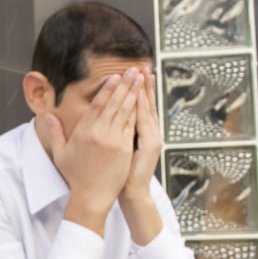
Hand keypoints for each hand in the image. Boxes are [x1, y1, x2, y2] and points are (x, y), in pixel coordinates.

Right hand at [43, 68, 142, 227]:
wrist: (90, 196)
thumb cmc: (76, 177)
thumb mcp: (60, 153)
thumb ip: (55, 133)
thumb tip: (47, 117)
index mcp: (83, 132)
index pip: (97, 105)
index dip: (107, 89)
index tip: (114, 77)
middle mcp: (98, 133)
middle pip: (114, 103)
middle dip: (124, 84)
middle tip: (132, 70)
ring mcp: (113, 140)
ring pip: (125, 111)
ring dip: (134, 93)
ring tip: (140, 79)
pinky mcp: (124, 148)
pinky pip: (132, 125)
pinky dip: (138, 111)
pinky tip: (143, 101)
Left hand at [121, 69, 162, 204]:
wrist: (131, 192)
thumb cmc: (120, 173)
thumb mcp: (119, 150)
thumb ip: (115, 133)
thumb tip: (106, 119)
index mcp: (139, 132)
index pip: (138, 105)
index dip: (137, 89)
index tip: (134, 72)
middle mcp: (148, 132)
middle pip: (144, 103)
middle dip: (142, 85)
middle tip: (141, 65)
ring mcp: (151, 138)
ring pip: (146, 110)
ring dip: (145, 92)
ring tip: (143, 74)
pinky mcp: (150, 145)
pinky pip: (144, 124)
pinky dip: (141, 111)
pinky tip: (138, 98)